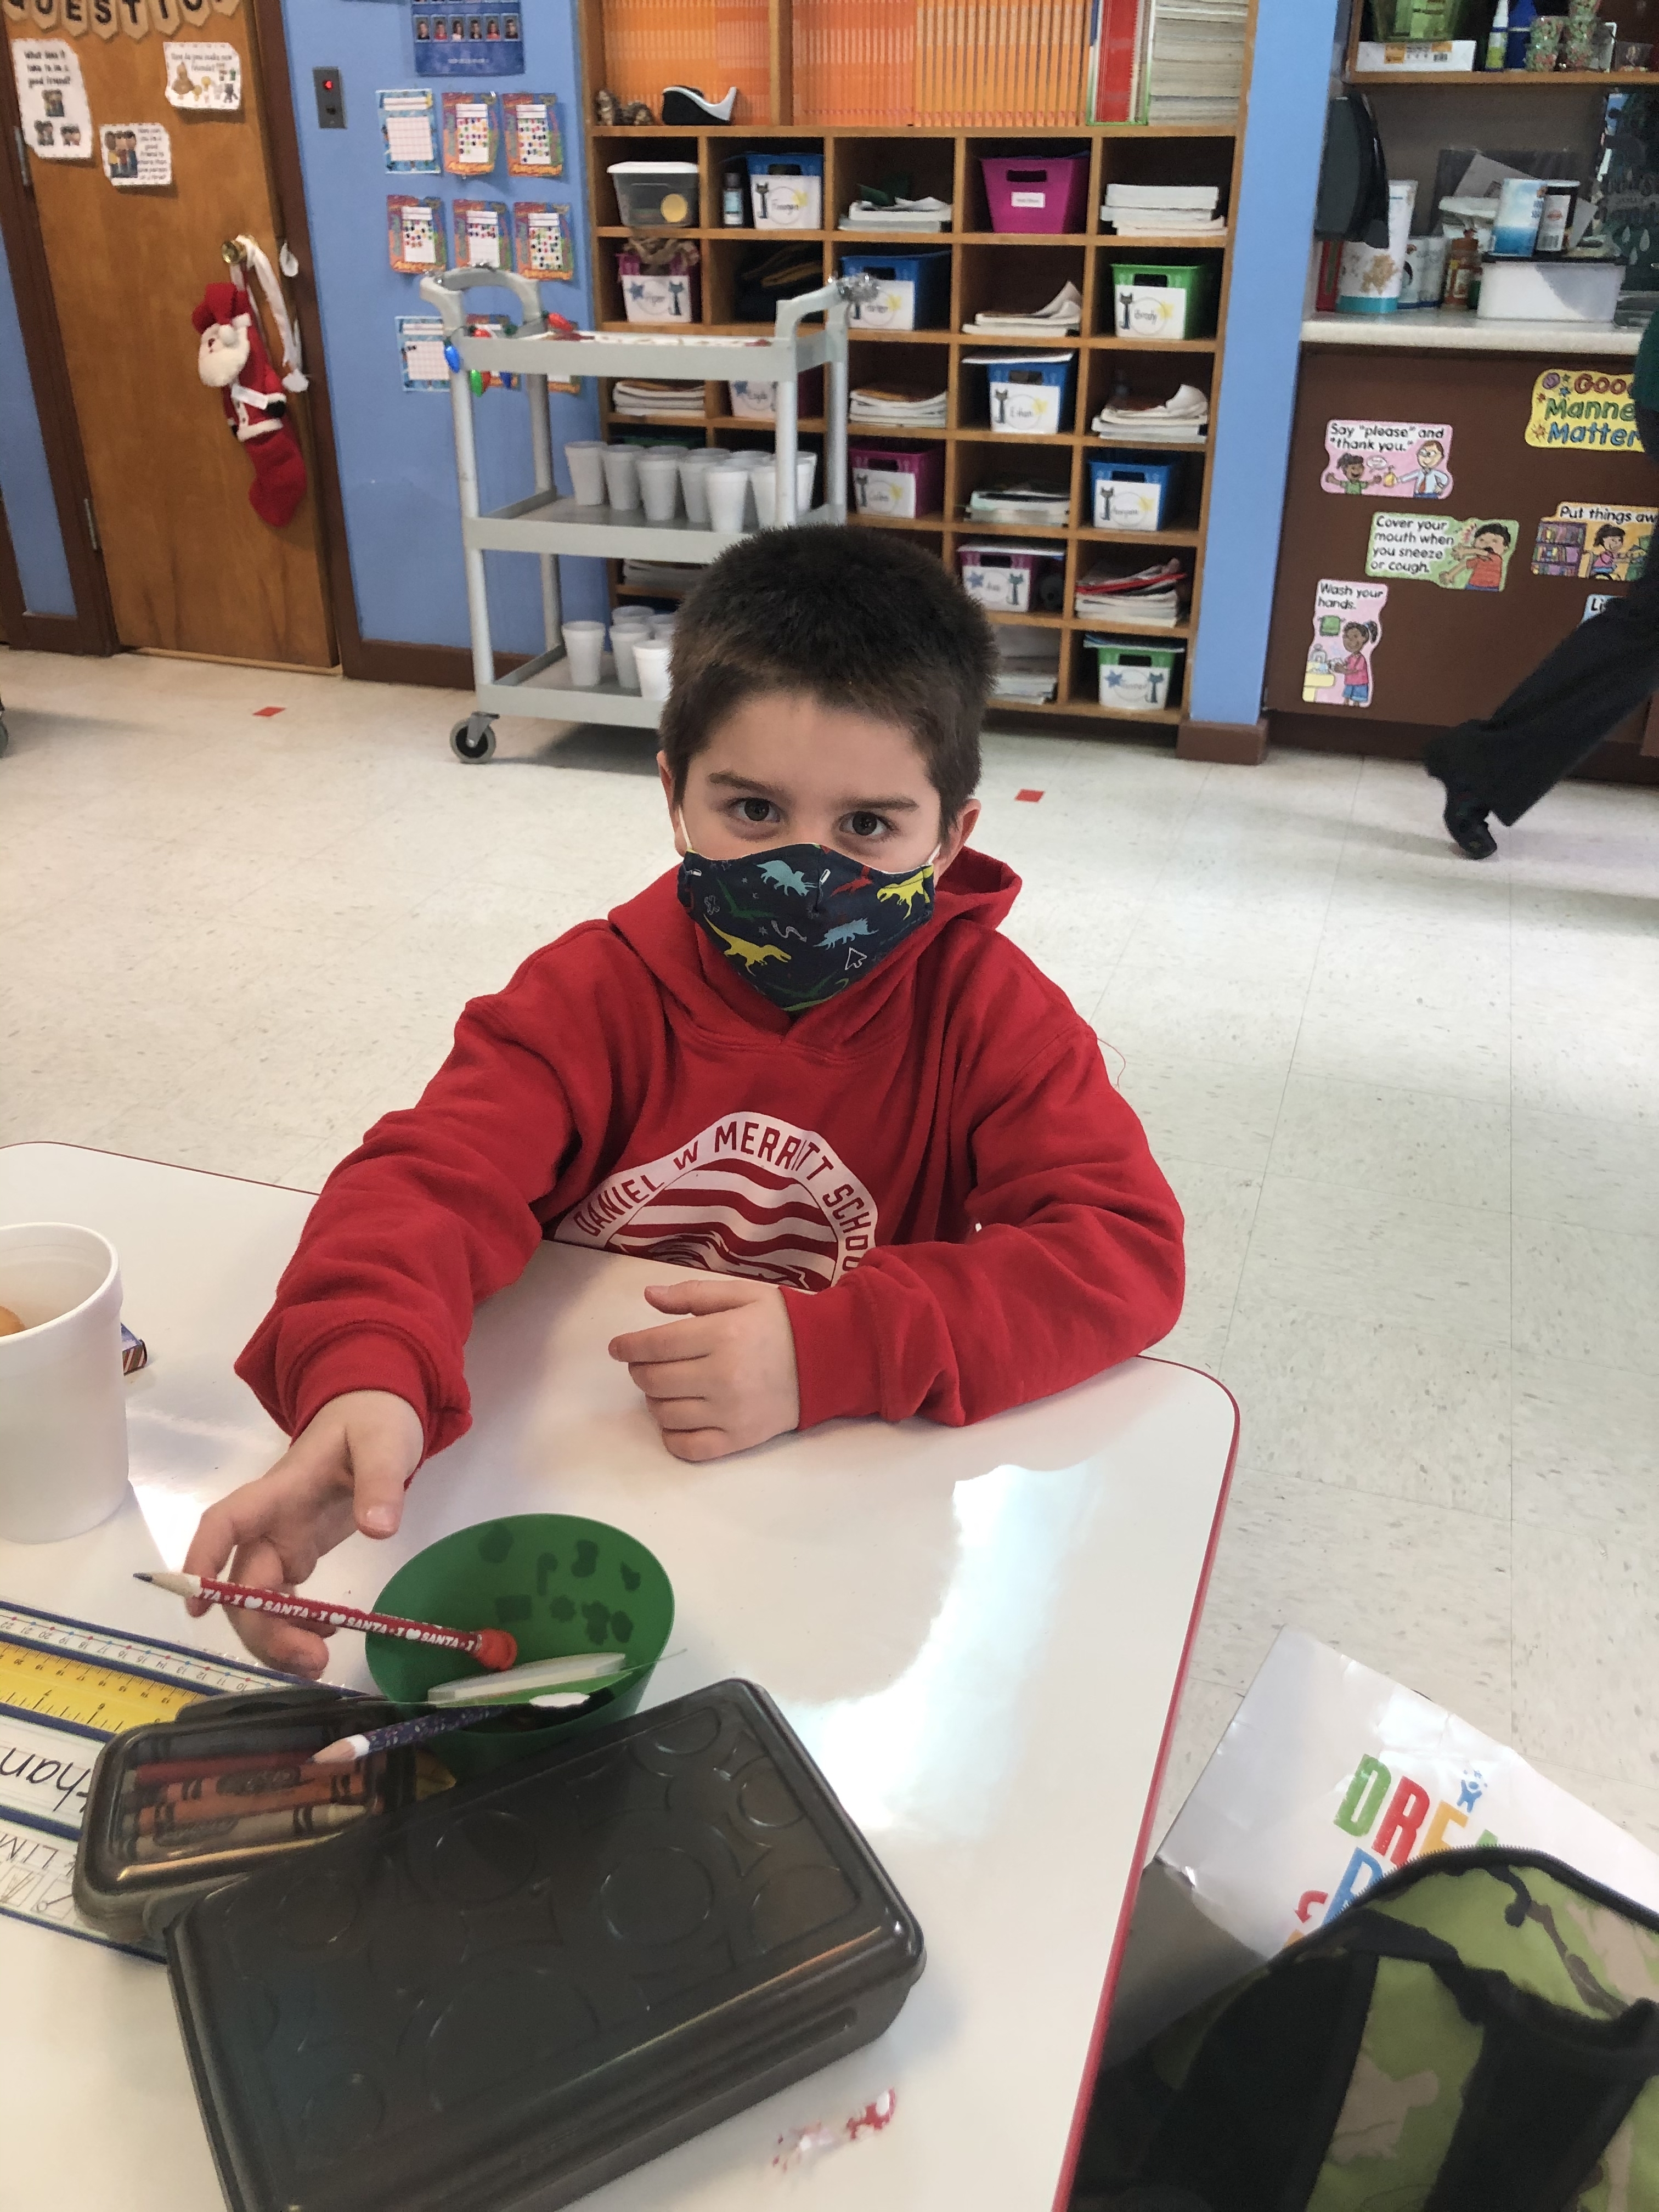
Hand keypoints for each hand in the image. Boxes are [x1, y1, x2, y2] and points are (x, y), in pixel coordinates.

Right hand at [181, 1390, 424, 1677]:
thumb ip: (381, 1482)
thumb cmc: (373, 1421)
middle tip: (311, 1663)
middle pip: (242, 1581)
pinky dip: (297, 1624)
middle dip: (262, 1628)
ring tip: (318, 1664)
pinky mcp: (299, 1552)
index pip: (225, 1523)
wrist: (374, 1412)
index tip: (197, 1605)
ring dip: (276, 1637)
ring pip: (257, 1599)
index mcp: (279, 1490)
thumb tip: (379, 1529)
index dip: (202, 1561)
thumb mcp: (386, 1442)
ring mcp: (282, 1539)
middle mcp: (270, 1521)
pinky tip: (326, 1635)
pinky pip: (282, 1599)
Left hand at [608, 1277, 799, 1461]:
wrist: (830, 1359)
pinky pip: (688, 1447)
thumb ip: (693, 1295)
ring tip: (667, 1386)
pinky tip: (677, 1418)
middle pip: (653, 1381)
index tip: (618, 1347)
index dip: (627, 1347)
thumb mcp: (742, 1294)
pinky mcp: (739, 1439)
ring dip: (655, 1399)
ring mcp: (730, 1413)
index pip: (655, 1346)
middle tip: (646, 1362)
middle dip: (639, 1370)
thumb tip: (649, 1297)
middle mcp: (723, 1376)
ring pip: (665, 1414)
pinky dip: (671, 1435)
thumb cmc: (783, 1322)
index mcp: (723, 1335)